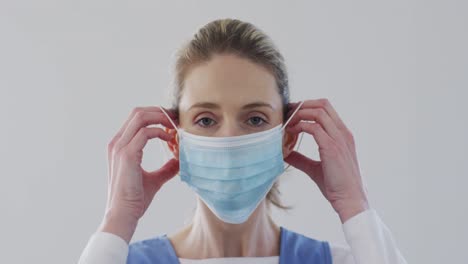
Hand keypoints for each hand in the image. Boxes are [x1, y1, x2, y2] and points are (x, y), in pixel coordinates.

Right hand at [98, 106, 179, 242]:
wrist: (123, 214)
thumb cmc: (135, 199)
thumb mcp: (155, 180)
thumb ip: (166, 168)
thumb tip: (179, 161)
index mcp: (120, 146)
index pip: (137, 118)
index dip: (156, 116)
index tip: (174, 123)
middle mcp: (117, 143)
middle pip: (138, 112)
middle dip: (160, 112)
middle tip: (177, 120)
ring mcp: (120, 147)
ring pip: (141, 117)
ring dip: (161, 118)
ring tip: (175, 127)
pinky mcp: (127, 154)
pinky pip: (146, 132)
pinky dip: (160, 132)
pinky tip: (169, 140)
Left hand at [285, 99, 368, 222]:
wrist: (350, 200)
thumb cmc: (337, 187)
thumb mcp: (315, 168)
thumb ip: (301, 159)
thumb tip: (286, 153)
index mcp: (342, 135)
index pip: (326, 109)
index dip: (307, 106)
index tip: (291, 113)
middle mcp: (343, 133)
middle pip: (322, 104)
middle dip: (302, 105)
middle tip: (287, 112)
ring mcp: (339, 139)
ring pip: (318, 112)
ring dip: (299, 114)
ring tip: (287, 121)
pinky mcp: (332, 147)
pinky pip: (313, 127)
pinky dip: (299, 126)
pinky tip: (291, 133)